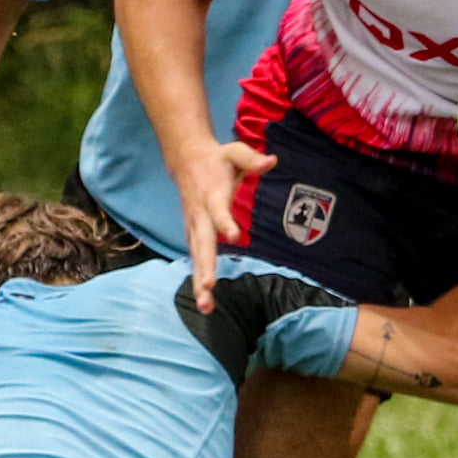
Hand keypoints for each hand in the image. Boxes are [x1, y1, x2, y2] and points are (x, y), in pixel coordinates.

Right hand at [174, 138, 274, 312]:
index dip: (225, 222)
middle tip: (208, 286)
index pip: (218, 210)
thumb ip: (252, 158)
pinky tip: (204, 301)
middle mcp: (200, 214)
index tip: (234, 236)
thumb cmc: (217, 159)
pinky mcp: (193, 234)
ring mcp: (194, 226)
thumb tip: (271, 162)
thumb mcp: (234, 151)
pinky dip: (197, 280)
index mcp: (212, 194)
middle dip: (205, 265)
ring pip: (196, 256)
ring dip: (199, 282)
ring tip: (205, 306)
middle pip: (202, 242)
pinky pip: (195, 259)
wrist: (186, 160)